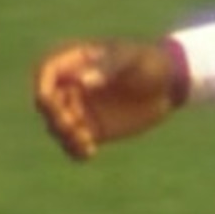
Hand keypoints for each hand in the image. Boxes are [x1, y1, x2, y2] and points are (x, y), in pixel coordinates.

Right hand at [31, 38, 187, 160]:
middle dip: (55, 117)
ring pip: (57, 126)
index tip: (50, 101)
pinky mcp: (93, 129)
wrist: (172, 84)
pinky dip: (75, 151)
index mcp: (77, 61)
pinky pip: (74, 143)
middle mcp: (73, 86)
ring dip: (65, 137)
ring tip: (87, 142)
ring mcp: (81, 108)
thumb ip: (107, 68)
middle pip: (47, 104)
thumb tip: (81, 81)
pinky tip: (90, 153)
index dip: (42, 86)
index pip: (45, 71)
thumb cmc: (151, 63)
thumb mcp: (132, 60)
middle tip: (74, 125)